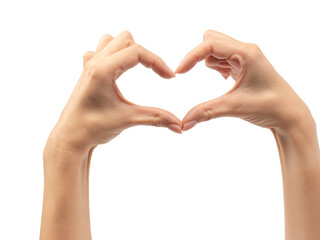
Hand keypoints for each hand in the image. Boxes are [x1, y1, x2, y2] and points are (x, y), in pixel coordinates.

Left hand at [48, 31, 181, 152]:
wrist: (70, 138)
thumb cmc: (93, 128)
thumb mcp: (127, 120)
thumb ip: (156, 118)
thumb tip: (179, 125)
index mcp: (103, 70)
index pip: (137, 52)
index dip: (157, 62)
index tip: (170, 77)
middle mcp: (95, 62)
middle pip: (127, 40)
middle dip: (145, 56)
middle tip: (156, 74)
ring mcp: (89, 65)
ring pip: (112, 40)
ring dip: (129, 50)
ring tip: (138, 68)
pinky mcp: (87, 71)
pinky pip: (100, 49)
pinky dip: (114, 54)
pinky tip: (118, 70)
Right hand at [177, 30, 313, 134]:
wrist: (290, 116)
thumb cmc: (271, 107)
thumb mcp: (236, 107)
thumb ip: (207, 112)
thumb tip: (184, 123)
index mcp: (247, 53)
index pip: (210, 44)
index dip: (191, 57)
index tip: (179, 72)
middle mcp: (246, 50)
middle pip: (211, 39)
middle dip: (198, 55)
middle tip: (190, 74)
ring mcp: (246, 57)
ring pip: (216, 48)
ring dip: (207, 61)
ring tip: (216, 80)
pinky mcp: (245, 66)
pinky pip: (223, 58)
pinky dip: (216, 66)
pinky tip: (223, 79)